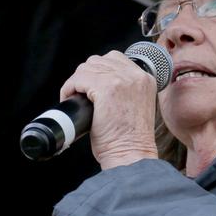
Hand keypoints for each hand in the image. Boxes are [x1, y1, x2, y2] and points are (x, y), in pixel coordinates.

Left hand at [59, 50, 158, 168]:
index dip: (98, 72)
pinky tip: (70, 99)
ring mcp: (122, 80)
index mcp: (145, 79)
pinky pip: (79, 78)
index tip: (91, 88)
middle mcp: (136, 75)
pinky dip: (70, 88)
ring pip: (87, 67)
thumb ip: (125, 91)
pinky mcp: (106, 88)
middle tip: (80, 95)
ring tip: (74, 98)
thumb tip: (97, 85)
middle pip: (99, 61)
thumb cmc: (129, 140)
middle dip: (85, 76)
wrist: (131, 155)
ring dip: (76, 82)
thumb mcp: (134, 107)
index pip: (115, 59)